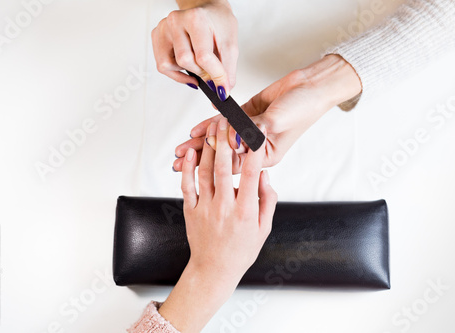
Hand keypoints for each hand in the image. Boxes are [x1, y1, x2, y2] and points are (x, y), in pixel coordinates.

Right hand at [151, 0, 237, 99]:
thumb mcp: (230, 44)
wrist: (208, 11)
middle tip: (210, 71)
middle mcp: (176, 21)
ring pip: (168, 65)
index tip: (222, 88)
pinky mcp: (157, 36)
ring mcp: (164, 28)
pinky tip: (188, 68)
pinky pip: (162, 65)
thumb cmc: (218, 24)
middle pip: (185, 61)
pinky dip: (176, 72)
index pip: (203, 56)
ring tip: (198, 65)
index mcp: (195, 19)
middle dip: (200, 72)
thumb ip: (227, 69)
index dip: (215, 76)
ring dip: (186, 71)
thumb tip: (222, 90)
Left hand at [158, 117, 276, 332]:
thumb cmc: (241, 250)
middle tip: (227, 121)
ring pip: (205, 172)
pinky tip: (191, 153)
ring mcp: (205, 208)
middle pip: (224, 168)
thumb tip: (264, 175)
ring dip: (208, 148)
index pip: (251, 175)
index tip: (255, 134)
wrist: (214, 269)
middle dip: (225, 141)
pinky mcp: (191, 211)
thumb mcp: (264, 228)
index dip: (253, 152)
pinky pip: (187, 186)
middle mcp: (224, 208)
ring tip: (212, 129)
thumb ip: (267, 200)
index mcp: (245, 211)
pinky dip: (188, 168)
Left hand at [172, 54, 361, 172]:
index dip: (213, 161)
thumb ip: (252, 130)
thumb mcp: (276, 123)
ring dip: (202, 141)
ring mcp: (250, 131)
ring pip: (222, 138)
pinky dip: (212, 123)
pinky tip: (196, 129)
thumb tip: (230, 138)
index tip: (194, 160)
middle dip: (201, 155)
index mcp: (265, 157)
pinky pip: (226, 122)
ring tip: (182, 147)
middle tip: (179, 157)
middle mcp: (256, 147)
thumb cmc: (303, 109)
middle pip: (224, 153)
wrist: (313, 87)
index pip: (234, 163)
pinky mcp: (248, 115)